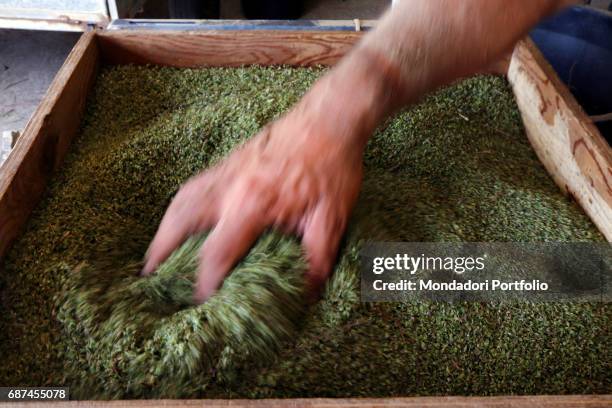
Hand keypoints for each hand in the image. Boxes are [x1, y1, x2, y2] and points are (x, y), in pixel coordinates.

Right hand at [142, 86, 365, 302]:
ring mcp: (225, 171)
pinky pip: (193, 187)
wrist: (328, 119)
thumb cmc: (332, 165)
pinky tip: (181, 217)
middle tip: (151, 278)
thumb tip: (307, 293)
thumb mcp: (332, 217)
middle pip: (181, 222)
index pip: (216, 252)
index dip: (205, 282)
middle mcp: (229, 187)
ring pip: (182, 202)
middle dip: (163, 253)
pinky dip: (179, 207)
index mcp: (252, 204)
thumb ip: (317, 258)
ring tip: (157, 252)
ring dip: (165, 229)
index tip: (201, 302)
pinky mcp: (229, 161)